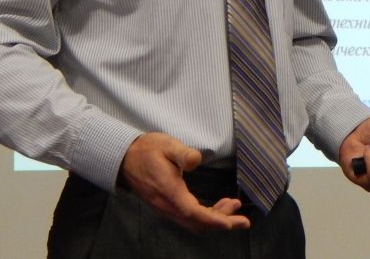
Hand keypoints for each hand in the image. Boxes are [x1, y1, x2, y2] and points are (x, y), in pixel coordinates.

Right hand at [119, 132, 250, 232]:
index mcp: (169, 191)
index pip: (193, 212)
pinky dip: (206, 216)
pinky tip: (218, 206)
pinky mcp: (168, 206)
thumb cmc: (149, 150)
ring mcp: (167, 208)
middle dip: (221, 223)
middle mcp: (168, 205)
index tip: (230, 223)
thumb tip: (196, 160)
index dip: (213, 219)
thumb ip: (183, 153)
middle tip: (243, 219)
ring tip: (233, 207)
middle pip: (197, 223)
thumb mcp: (167, 145)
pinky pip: (189, 218)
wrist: (126, 158)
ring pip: (194, 223)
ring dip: (215, 219)